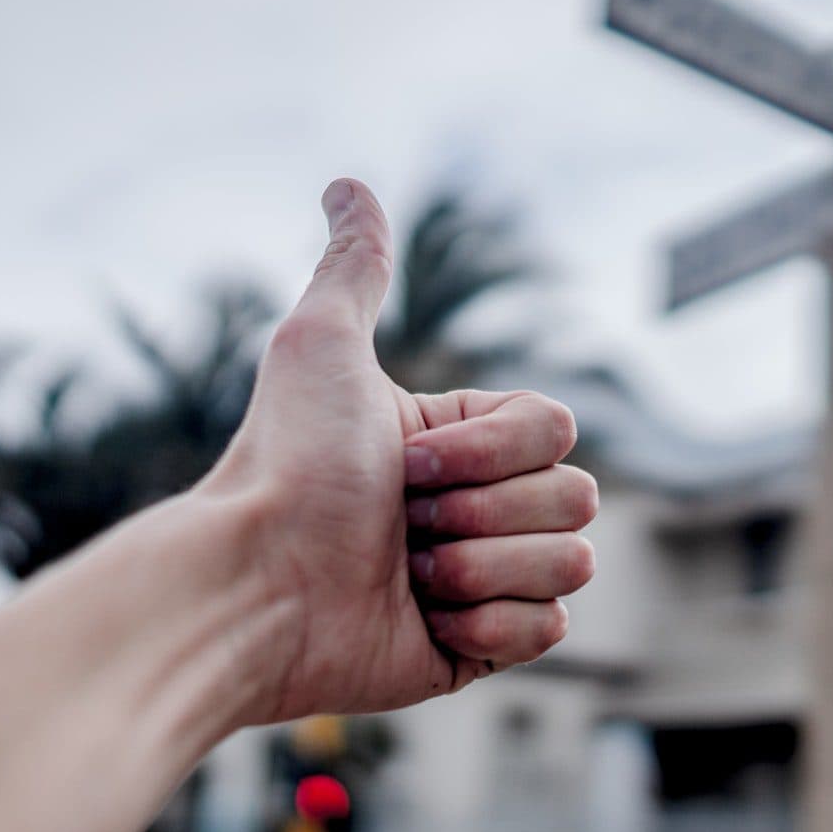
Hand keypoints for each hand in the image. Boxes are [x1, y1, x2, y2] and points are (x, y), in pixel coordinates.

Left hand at [201, 178, 596, 723]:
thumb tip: (348, 182)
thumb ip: (355, 268)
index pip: (558, 430)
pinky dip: (488, 625)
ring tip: (406, 576)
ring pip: (572, 564)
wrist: (254, 590)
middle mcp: (479, 505)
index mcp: (460, 440)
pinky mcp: (481, 649)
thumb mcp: (320, 347)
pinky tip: (422, 620)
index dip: (491, 451)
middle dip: (484, 513)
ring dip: (482, 569)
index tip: (406, 462)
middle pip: (578, 497)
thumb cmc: (285, 467)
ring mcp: (486, 579)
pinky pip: (550, 629)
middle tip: (402, 524)